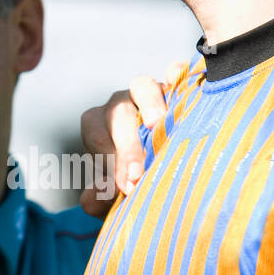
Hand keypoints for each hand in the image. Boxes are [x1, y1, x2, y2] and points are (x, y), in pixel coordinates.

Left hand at [79, 68, 180, 215]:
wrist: (163, 162)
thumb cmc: (135, 176)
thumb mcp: (117, 192)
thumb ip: (102, 197)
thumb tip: (90, 201)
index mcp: (97, 126)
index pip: (96, 137)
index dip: (109, 161)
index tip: (126, 186)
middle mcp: (119, 105)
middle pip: (117, 114)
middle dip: (127, 146)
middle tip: (138, 173)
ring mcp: (146, 93)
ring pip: (141, 87)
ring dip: (149, 104)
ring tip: (158, 123)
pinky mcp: (175, 86)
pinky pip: (175, 73)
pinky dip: (177, 76)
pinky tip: (183, 89)